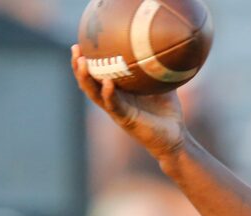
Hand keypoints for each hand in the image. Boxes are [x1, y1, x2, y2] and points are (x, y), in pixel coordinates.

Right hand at [70, 44, 185, 159]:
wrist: (175, 138)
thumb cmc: (167, 113)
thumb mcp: (163, 86)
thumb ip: (161, 69)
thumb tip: (165, 47)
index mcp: (119, 91)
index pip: (96, 74)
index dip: (87, 60)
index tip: (81, 42)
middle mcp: (114, 100)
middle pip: (88, 82)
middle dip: (78, 66)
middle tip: (75, 49)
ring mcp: (117, 110)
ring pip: (95, 94)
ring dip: (86, 78)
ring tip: (82, 62)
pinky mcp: (126, 120)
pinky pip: (114, 106)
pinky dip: (109, 94)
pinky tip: (107, 82)